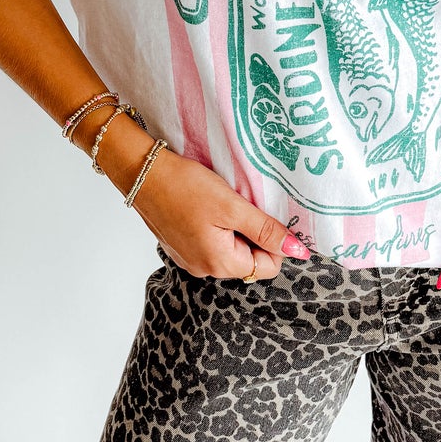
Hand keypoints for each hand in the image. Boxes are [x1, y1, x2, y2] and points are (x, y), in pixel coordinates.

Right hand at [88, 113, 312, 279]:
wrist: (141, 172)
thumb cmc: (185, 186)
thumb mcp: (233, 206)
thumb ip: (267, 231)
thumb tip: (299, 252)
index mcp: (219, 263)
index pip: (268, 267)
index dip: (274, 242)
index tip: (264, 215)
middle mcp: (204, 268)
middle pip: (249, 261)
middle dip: (253, 235)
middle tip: (242, 206)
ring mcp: (190, 259)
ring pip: (231, 250)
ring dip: (236, 229)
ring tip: (223, 204)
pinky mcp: (181, 247)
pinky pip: (212, 244)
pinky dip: (218, 227)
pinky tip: (208, 207)